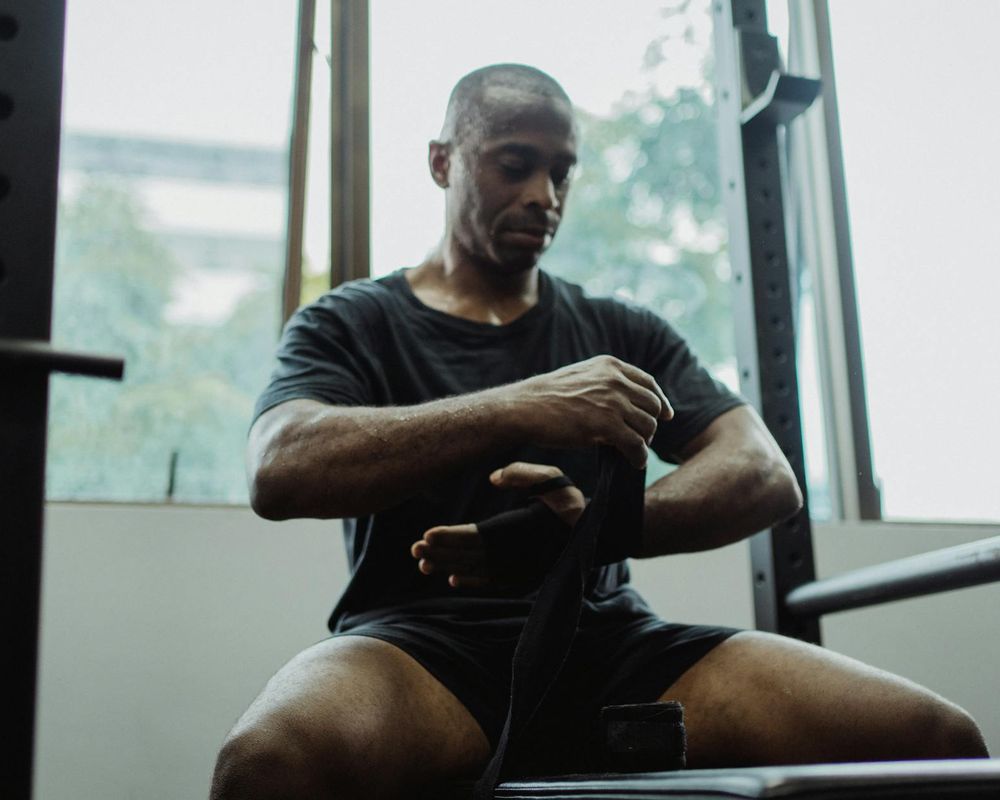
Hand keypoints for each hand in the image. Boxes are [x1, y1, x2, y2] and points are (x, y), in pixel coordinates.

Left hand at [409, 462, 584, 588]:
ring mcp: (521, 570)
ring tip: (423, 564)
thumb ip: (523, 474)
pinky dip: (473, 582)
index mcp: (520, 531)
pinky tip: (453, 580)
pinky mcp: (526, 579)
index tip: (426, 536)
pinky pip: (494, 584)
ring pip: (477, 572)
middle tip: (414, 550)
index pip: (478, 537)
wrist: (598, 534)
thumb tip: (494, 479)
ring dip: (449, 568)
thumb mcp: (553, 478)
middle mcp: (517, 555)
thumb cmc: (570, 502)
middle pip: (470, 557)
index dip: (451, 537)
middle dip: (440, 554)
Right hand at [507, 355, 672, 468]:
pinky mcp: (607, 425)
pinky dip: (638, 457)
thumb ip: (605, 383)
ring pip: (648, 426)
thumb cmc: (548, 397)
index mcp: (610, 366)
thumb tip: (627, 403)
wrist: (525, 407)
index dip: (660, 401)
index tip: (666, 415)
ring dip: (644, 442)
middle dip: (649, 425)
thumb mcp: (581, 376)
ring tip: (633, 451)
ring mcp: (612, 402)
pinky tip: (633, 463)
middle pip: (652, 406)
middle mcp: (615, 380)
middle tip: (640, 439)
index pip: (648, 383)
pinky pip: (636, 445)